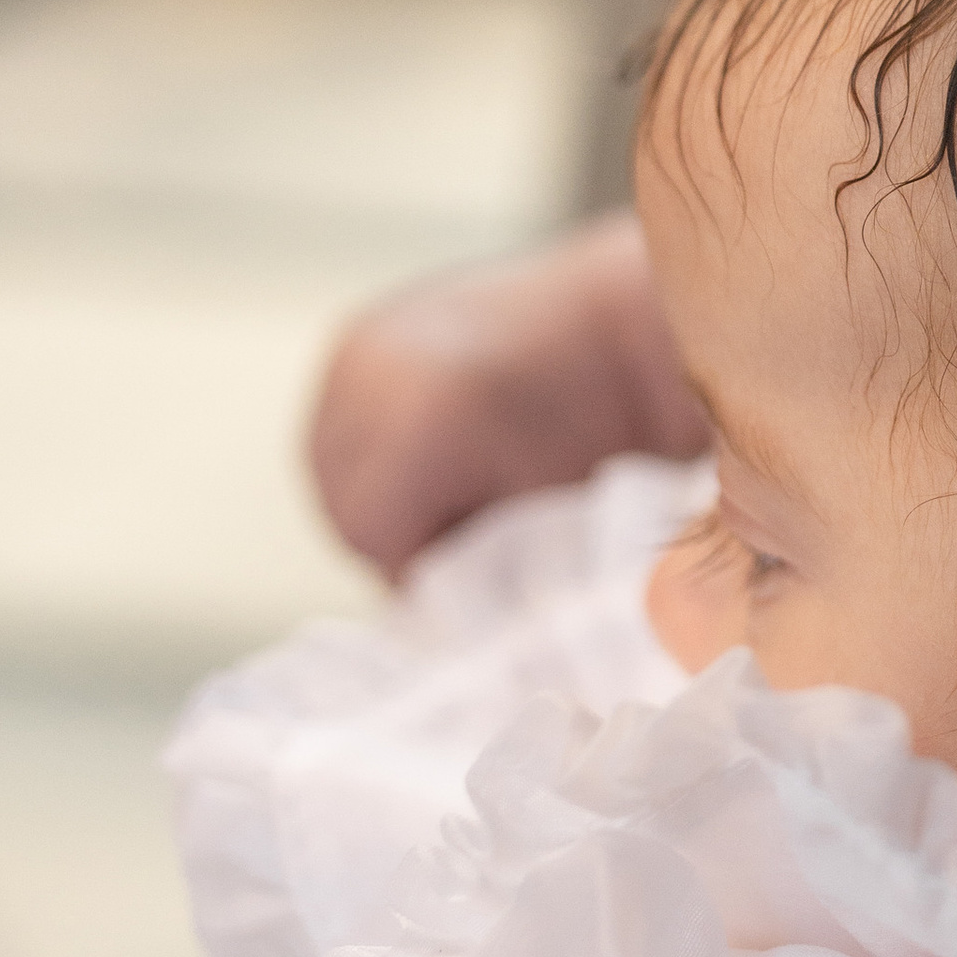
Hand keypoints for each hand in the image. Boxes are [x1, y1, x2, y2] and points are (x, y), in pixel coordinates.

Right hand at [307, 214, 705, 578]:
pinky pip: (339, 425)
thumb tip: (420, 623)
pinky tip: (441, 447)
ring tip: (459, 482)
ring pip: (331, 468)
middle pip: (343, 505)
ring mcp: (360, 345)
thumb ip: (466, 576)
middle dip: (399, 531)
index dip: (422, 564)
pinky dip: (376, 451)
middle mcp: (373, 369)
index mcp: (421, 414)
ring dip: (380, 493)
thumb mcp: (533, 525)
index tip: (476, 561)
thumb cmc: (603, 437)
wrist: (624, 334)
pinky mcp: (359, 335)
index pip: (374, 536)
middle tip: (470, 528)